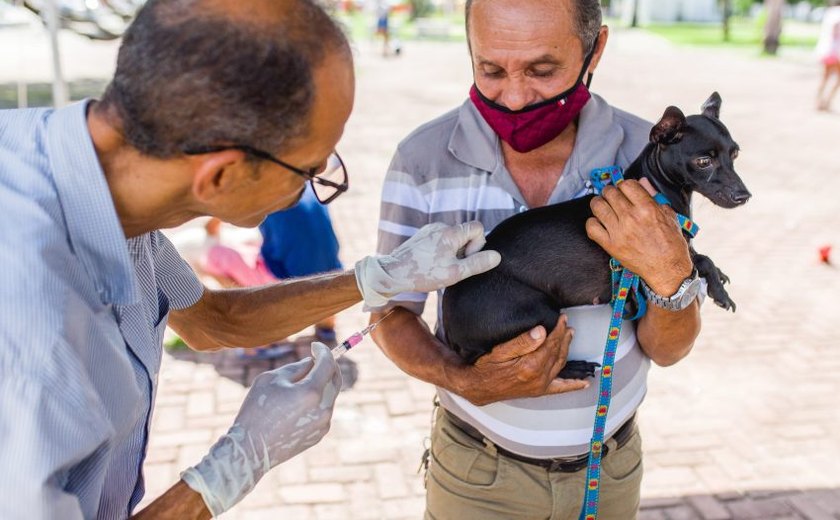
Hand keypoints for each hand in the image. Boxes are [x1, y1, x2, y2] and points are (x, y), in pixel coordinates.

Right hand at [181, 342, 341, 515]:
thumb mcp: (271, 379)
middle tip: (317, 358)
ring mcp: (323, 423)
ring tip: (300, 383)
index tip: (315, 346)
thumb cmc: (256, 410)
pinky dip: (317, 401)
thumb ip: (296, 368)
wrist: (251, 450)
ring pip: (329, 396)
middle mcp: (323, 408)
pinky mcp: (320, 434)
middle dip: (328, 365)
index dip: (323, 351)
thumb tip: (312, 363)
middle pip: (335, 379)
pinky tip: (297, 403)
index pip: (328, 364)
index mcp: (312, 392)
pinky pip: (323, 411)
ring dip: (321, 384)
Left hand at [355, 221, 501, 306]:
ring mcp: (430, 229)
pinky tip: (432, 265)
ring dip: (453, 252)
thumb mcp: (455, 273)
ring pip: (453, 238)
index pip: (477, 228)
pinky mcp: (422, 235)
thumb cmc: (424, 274)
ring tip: (440, 268)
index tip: (465, 260)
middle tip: (452, 267)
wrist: (392, 273)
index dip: (477, 245)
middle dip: (464, 250)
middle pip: (465, 233)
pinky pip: (441, 239)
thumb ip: (477, 264)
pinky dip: (442, 251)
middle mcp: (440, 226)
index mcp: (450, 232)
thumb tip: (497, 256)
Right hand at [448, 315, 588, 405]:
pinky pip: (561, 388)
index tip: (562, 318)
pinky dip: (573, 386)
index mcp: (531, 366)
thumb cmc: (486, 368)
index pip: (551, 343)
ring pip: (560, 364)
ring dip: (567, 350)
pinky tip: (584, 384)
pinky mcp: (539, 391)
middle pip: (558, 352)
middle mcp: (539, 377)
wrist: (478, 387)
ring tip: (570, 336)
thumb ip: (522, 341)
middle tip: (566, 323)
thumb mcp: (500, 351)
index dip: (558, 329)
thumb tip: (541, 331)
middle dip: (564, 336)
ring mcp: (541, 386)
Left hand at [586, 178, 692, 294]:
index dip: (624, 186)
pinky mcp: (610, 245)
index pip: (626, 184)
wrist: (667, 269)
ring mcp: (618, 232)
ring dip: (599, 203)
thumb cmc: (671, 243)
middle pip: (610, 193)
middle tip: (613, 198)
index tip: (625, 191)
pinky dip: (593, 222)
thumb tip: (642, 182)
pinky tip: (600, 223)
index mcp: (647, 208)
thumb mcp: (669, 216)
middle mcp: (631, 218)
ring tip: (604, 207)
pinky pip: (591, 227)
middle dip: (611, 192)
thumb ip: (654, 197)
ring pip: (597, 206)